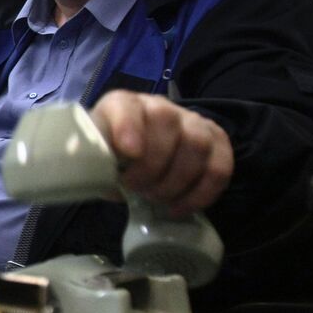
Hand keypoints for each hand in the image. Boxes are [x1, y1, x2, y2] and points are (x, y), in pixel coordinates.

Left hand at [90, 91, 232, 216]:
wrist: (134, 154)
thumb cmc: (111, 156)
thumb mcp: (93, 157)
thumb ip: (92, 163)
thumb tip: (97, 180)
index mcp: (122, 104)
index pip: (127, 106)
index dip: (129, 126)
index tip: (128, 152)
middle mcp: (160, 106)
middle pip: (167, 123)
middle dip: (152, 166)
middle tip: (137, 189)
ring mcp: (192, 121)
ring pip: (197, 145)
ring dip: (176, 181)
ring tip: (156, 199)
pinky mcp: (216, 142)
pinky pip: (220, 166)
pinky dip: (201, 193)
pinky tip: (179, 208)